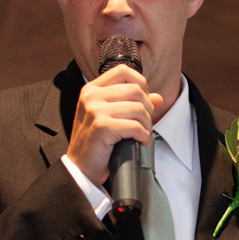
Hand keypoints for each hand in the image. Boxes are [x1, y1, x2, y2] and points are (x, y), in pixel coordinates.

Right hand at [66, 65, 162, 185]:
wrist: (81, 168)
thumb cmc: (96, 144)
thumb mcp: (111, 117)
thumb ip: (132, 103)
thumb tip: (158, 97)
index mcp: (92, 90)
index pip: (123, 71)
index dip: (140, 84)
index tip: (143, 102)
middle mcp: (91, 96)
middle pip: (135, 90)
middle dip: (147, 108)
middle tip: (144, 124)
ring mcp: (95, 110)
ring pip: (139, 108)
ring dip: (147, 124)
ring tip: (141, 135)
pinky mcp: (102, 126)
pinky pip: (135, 126)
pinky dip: (143, 136)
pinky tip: (139, 142)